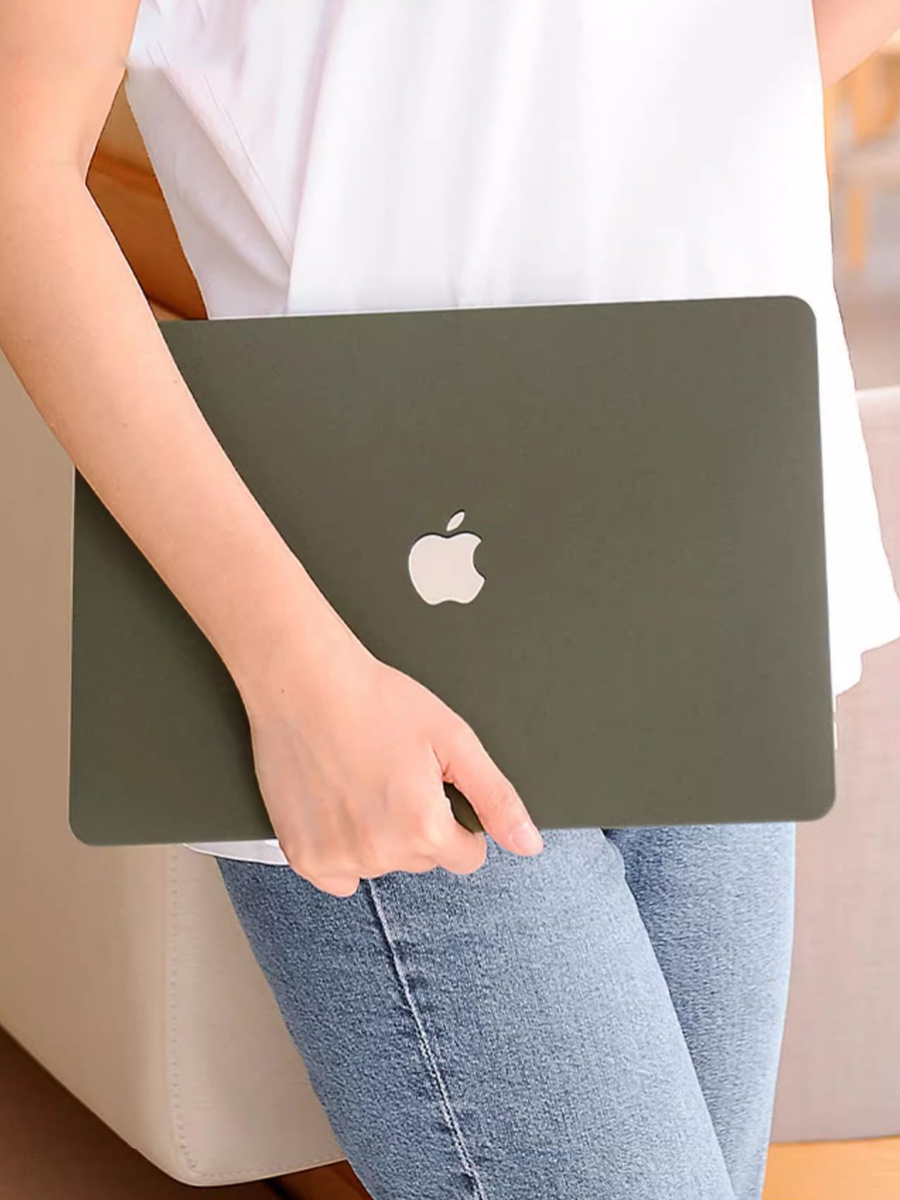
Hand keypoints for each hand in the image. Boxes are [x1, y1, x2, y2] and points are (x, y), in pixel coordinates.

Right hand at [239, 621, 543, 896]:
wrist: (303, 683)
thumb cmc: (376, 700)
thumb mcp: (453, 740)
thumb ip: (496, 798)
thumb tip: (529, 845)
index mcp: (423, 828)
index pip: (466, 857)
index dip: (456, 820)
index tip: (433, 787)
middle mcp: (380, 852)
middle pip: (423, 860)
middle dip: (417, 824)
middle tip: (393, 773)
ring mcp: (337, 858)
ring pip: (381, 865)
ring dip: (378, 835)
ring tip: (361, 780)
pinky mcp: (303, 856)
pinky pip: (338, 878)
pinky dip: (341, 850)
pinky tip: (337, 806)